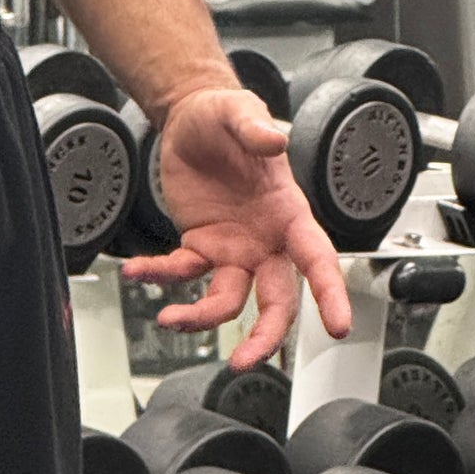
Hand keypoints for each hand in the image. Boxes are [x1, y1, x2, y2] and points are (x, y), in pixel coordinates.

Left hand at [121, 85, 351, 368]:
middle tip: (245, 361)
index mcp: (288, 213)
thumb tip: (274, 141)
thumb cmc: (226, 116)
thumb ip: (255, 127)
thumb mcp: (240, 112)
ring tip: (169, 320)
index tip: (338, 326)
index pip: (317, 259)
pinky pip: (181, 272)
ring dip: (200, 317)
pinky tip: (136, 271)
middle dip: (265, 335)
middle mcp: (265, 240)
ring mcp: (232, 248)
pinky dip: (158, 275)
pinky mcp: (199, 245)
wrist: (191, 119)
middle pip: (275, 299)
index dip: (330, 293)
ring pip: (227, 300)